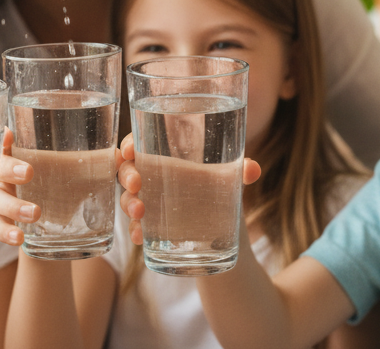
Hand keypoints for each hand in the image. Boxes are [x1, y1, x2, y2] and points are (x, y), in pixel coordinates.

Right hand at [0, 128, 38, 245]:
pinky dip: (4, 235)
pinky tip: (18, 240)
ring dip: (7, 227)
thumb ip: (7, 146)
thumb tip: (6, 130)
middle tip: (35, 213)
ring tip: (22, 236)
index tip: (29, 173)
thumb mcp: (10, 154)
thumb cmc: (7, 166)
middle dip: (14, 205)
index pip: (1, 164)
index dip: (12, 168)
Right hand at [116, 134, 261, 245]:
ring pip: (127, 198)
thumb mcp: (230, 179)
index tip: (130, 149)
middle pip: (127, 169)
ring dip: (129, 203)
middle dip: (127, 175)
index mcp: (166, 157)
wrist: (226, 232)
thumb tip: (252, 169)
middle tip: (137, 183)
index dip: (128, 144)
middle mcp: (154, 178)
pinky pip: (136, 227)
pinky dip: (135, 230)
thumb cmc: (220, 191)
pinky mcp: (153, 228)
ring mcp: (151, 203)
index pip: (139, 143)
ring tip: (140, 211)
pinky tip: (140, 236)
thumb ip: (239, 171)